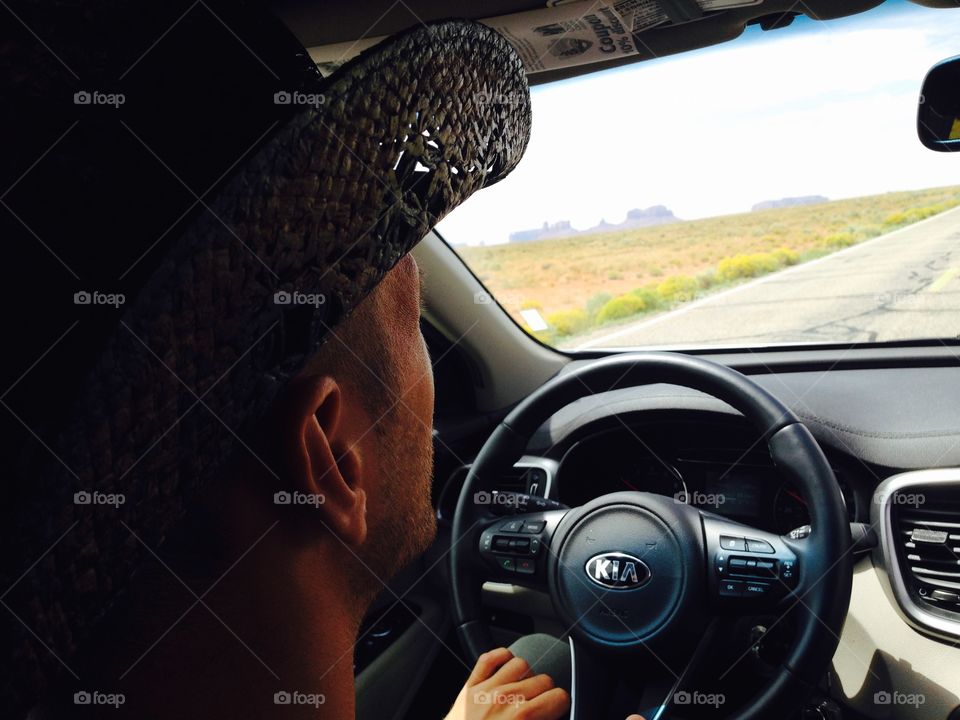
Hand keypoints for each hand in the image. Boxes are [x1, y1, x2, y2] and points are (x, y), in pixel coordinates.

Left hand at [444, 647, 568, 718]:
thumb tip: (554, 716)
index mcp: (522, 717)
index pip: (559, 697)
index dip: (561, 705)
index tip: (556, 712)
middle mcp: (506, 698)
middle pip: (544, 679)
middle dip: (546, 694)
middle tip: (539, 708)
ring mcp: (486, 689)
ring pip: (521, 664)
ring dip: (526, 677)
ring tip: (523, 692)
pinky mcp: (470, 687)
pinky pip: (489, 658)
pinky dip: (500, 658)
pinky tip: (505, 670)